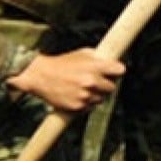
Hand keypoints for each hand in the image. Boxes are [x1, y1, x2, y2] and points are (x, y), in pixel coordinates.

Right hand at [6, 49, 124, 112]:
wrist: (40, 76)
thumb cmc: (62, 63)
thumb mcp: (82, 53)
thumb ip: (99, 58)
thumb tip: (112, 61)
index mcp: (95, 66)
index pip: (120, 70)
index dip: (117, 71)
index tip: (115, 71)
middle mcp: (92, 81)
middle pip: (112, 87)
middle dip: (106, 84)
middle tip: (97, 81)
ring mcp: (85, 95)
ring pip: (101, 99)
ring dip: (96, 94)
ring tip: (84, 88)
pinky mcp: (78, 107)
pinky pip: (90, 107)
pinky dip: (86, 103)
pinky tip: (78, 94)